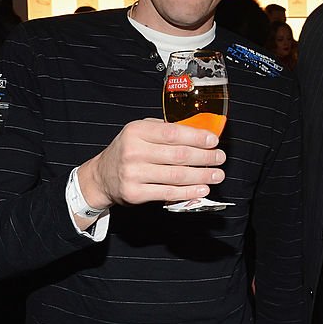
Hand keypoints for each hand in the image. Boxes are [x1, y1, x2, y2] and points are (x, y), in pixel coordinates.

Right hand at [78, 118, 224, 208]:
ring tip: (217, 174)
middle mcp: (133, 152)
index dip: (196, 137)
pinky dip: (188, 192)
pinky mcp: (135, 193)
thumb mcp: (139, 132)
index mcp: (136, 132)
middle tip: (220, 158)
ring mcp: (133, 174)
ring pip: (176, 176)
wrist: (102, 176)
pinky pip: (168, 193)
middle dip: (205, 157)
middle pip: (178, 155)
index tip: (214, 140)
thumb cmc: (127, 150)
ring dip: (201, 175)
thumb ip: (163, 130)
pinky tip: (202, 189)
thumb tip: (198, 132)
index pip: (172, 133)